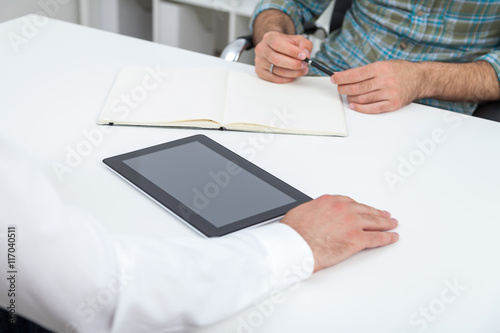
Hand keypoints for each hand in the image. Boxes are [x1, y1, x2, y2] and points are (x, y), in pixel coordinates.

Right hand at [254, 31, 311, 82]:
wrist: (275, 48)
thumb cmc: (286, 44)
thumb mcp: (297, 39)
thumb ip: (305, 44)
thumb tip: (306, 54)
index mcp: (269, 37)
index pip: (278, 44)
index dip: (291, 51)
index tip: (303, 56)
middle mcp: (262, 49)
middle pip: (276, 59)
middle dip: (293, 64)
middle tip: (304, 65)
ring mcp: (259, 61)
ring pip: (276, 70)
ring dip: (292, 73)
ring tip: (302, 70)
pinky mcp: (260, 72)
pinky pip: (274, 79)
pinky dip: (286, 79)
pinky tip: (293, 75)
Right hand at [281, 195, 398, 272]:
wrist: (294, 245)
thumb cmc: (293, 233)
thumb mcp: (301, 212)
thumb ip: (314, 212)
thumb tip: (314, 218)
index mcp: (329, 201)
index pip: (350, 202)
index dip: (360, 207)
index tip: (363, 209)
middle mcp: (343, 209)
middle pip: (365, 210)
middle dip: (376, 213)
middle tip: (384, 215)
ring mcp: (352, 223)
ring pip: (374, 222)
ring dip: (385, 223)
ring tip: (391, 224)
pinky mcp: (357, 239)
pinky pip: (377, 238)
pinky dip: (387, 238)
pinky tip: (391, 237)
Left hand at [332, 60, 421, 112]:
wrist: (420, 78)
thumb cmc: (400, 71)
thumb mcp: (384, 64)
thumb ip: (366, 71)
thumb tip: (346, 76)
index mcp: (381, 68)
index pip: (355, 74)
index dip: (342, 77)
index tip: (334, 78)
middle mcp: (385, 80)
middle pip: (357, 88)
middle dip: (344, 88)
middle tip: (339, 88)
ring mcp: (389, 93)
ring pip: (362, 99)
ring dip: (351, 98)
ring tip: (348, 95)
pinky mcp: (392, 104)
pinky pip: (372, 109)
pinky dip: (360, 108)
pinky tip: (354, 105)